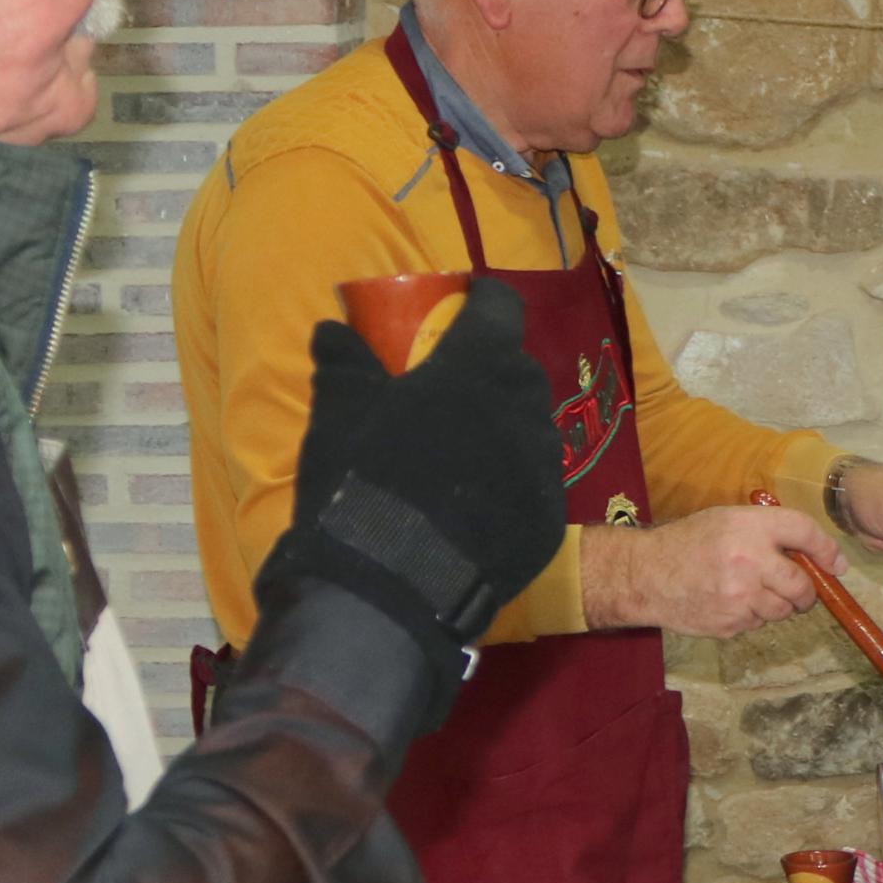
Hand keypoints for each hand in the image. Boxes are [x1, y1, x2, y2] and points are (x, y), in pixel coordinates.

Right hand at [257, 276, 565, 655]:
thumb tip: (332, 329)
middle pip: (520, 371)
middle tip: (460, 383)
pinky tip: (481, 500)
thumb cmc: (364, 475)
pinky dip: (514, 482)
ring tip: (469, 446)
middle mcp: (525, 408)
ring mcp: (544, 467)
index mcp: (480, 366)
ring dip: (508, 427)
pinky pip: (536, 486)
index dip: (485, 301)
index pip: (501, 308)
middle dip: (495, 369)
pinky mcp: (550, 520)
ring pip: (534, 429)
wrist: (391, 581)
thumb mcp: (340, 409)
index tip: (468, 302)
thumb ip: (343, 361)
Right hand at [581, 504, 839, 637]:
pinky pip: (758, 623)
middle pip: (802, 586)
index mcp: (749, 527)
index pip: (805, 532)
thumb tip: (817, 554)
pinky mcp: (730, 624)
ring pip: (783, 610)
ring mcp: (740, 597)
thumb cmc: (688, 542)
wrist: (646, 575)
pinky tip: (730, 602)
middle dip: (806, 592)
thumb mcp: (728, 520)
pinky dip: (753, 615)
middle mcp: (749, 561)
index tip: (836, 565)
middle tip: (798, 590)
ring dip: (777, 604)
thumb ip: (768, 531)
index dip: (827, 550)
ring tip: (751, 591)